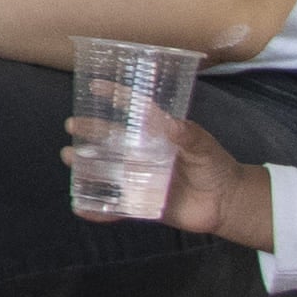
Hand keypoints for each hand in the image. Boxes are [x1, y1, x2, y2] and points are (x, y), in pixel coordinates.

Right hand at [66, 106, 253, 242]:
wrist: (227, 203)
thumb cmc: (217, 167)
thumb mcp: (204, 147)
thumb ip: (189, 136)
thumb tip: (171, 124)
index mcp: (157, 135)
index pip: (134, 112)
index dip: (116, 98)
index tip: (95, 86)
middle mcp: (142, 154)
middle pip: (110, 140)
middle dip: (89, 132)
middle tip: (72, 125)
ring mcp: (139, 178)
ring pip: (106, 170)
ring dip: (85, 165)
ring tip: (70, 157)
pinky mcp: (141, 202)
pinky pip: (116, 207)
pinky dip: (98, 209)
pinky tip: (81, 207)